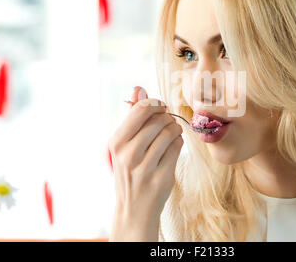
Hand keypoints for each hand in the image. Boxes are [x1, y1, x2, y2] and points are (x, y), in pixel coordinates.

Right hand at [108, 86, 183, 240]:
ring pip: (170, 132)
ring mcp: (144, 167)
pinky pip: (177, 147)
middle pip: (158, 120)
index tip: (161, 108)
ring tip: (171, 134)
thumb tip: (139, 88)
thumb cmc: (130, 170)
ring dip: (175, 129)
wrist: (134, 208)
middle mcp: (128, 154)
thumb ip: (133, 116)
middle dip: (167, 118)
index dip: (156, 105)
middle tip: (167, 123)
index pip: (141, 110)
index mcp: (116, 141)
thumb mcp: (124, 144)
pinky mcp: (161, 176)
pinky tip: (173, 146)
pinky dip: (179, 142)